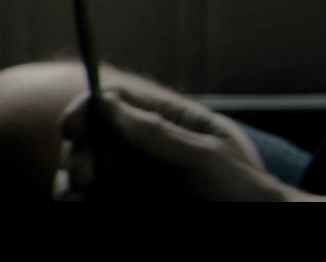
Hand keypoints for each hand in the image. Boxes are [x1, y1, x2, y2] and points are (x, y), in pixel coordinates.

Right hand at [55, 86, 325, 200]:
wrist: (255, 224)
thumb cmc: (240, 189)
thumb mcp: (201, 158)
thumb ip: (154, 133)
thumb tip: (105, 102)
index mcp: (166, 120)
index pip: (116, 102)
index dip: (87, 109)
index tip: (72, 127)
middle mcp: (143, 146)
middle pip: (93, 138)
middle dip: (79, 153)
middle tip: (82, 176)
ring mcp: (133, 177)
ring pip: (86, 173)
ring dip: (71, 182)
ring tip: (73, 198)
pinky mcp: (125, 204)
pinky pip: (92, 201)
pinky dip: (79, 203)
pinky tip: (78, 208)